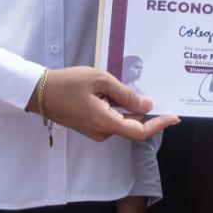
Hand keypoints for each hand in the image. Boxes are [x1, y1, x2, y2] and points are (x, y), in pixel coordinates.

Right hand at [36, 66, 176, 144]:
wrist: (39, 92)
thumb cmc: (68, 83)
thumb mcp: (100, 81)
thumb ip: (126, 95)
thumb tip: (148, 105)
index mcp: (105, 122)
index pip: (140, 130)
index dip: (159, 125)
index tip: (174, 117)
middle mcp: (102, 132)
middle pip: (132, 125)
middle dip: (142, 109)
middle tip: (147, 89)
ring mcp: (95, 131)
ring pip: (122, 121)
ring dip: (128, 107)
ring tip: (123, 86)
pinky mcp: (90, 127)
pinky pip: (111, 119)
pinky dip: (118, 108)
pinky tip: (113, 92)